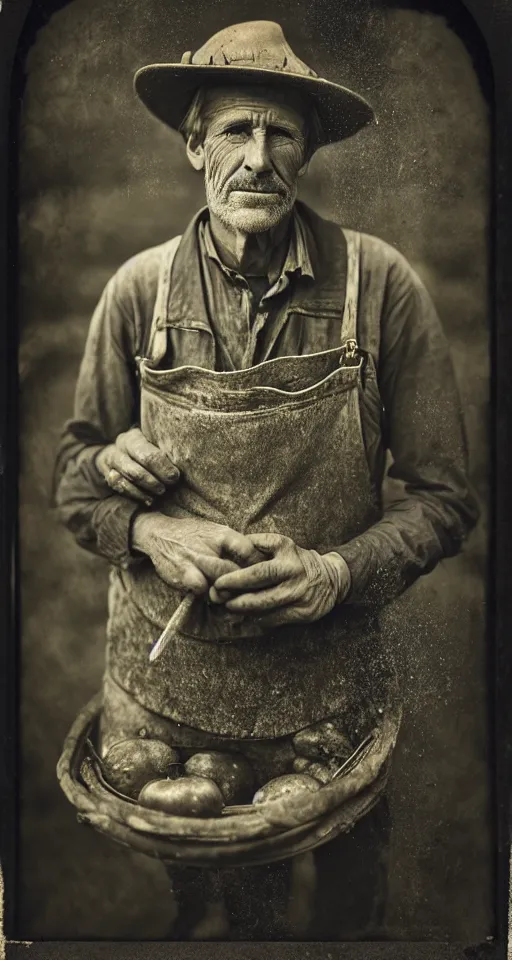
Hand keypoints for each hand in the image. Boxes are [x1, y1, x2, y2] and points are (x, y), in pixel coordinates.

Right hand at [96, 428, 179, 505]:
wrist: (128, 452)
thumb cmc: (153, 449)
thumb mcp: (160, 445)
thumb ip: (169, 451)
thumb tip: (186, 461)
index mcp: (135, 436)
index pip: (146, 453)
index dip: (161, 467)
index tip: (174, 476)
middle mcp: (120, 446)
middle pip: (135, 469)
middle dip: (153, 481)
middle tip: (168, 485)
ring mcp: (112, 461)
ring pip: (124, 479)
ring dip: (144, 489)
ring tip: (160, 492)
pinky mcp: (109, 475)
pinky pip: (119, 487)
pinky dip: (135, 495)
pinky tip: (149, 499)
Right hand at [131, 513, 263, 594]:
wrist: (159, 533)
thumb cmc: (193, 535)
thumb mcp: (216, 532)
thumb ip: (236, 547)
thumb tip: (261, 562)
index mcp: (222, 534)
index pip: (250, 551)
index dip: (259, 567)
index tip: (264, 577)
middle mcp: (210, 546)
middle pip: (237, 572)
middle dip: (245, 587)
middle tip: (250, 596)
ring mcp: (196, 561)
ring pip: (221, 585)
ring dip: (228, 595)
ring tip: (233, 600)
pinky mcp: (184, 575)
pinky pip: (203, 591)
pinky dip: (209, 596)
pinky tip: (212, 598)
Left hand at [209, 533, 350, 626]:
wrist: (330, 578)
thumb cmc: (296, 559)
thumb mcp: (280, 544)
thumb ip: (257, 544)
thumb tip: (229, 549)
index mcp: (288, 557)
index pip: (258, 572)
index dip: (236, 579)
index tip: (219, 583)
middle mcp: (295, 578)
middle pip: (261, 595)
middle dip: (236, 600)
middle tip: (218, 600)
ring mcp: (300, 598)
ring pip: (267, 610)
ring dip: (244, 611)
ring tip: (228, 608)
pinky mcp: (304, 614)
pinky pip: (276, 620)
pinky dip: (259, 619)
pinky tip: (247, 616)